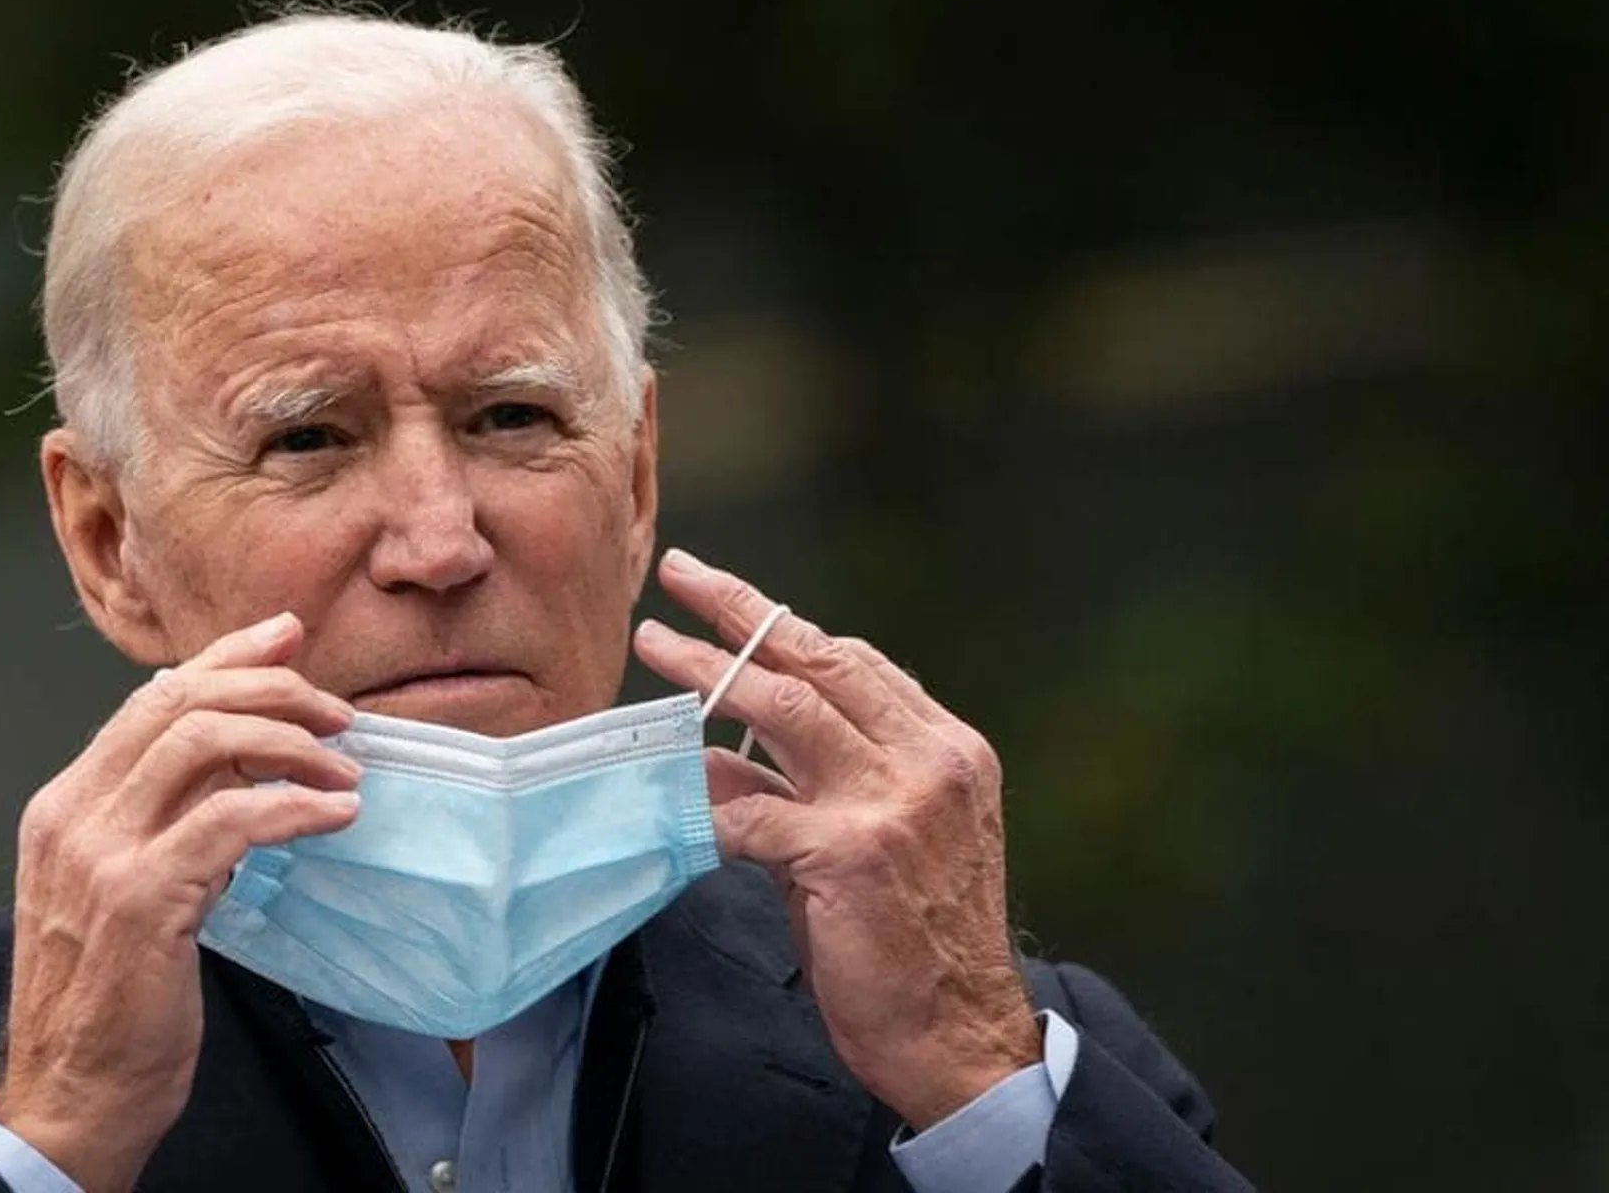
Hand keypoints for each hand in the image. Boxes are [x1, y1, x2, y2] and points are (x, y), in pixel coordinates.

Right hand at [0, 612, 360, 1190]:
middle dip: (270, 688)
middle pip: (177, 703)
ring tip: (345, 769)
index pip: (149, 701)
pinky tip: (336, 815)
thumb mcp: (133, 888)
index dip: (225, 659)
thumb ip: (172, 821)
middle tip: (337, 710)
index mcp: (65, 806)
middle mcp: (71, 816)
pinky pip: (232, 819)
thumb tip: (245, 763)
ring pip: (202, 743)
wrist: (71, 1095)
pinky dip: (294, 806)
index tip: (288, 637)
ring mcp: (100, 855)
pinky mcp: (143, 899)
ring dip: (288, 743)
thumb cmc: (112, 1000)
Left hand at [634, 550, 1040, 1128]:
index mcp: (947, 748)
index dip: (785, 624)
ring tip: (656, 649)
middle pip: (818, 660)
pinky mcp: (851, 851)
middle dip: (740, 612)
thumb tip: (716, 754)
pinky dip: (702, 802)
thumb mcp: (877, 841)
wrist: (961, 1039)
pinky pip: (750, 810)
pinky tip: (666, 793)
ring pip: (783, 708)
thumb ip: (809, 788)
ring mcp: (892, 801)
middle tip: (679, 578)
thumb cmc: (916, 944)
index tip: (730, 594)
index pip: (855, 661)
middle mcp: (929, 760)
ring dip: (708, 674)